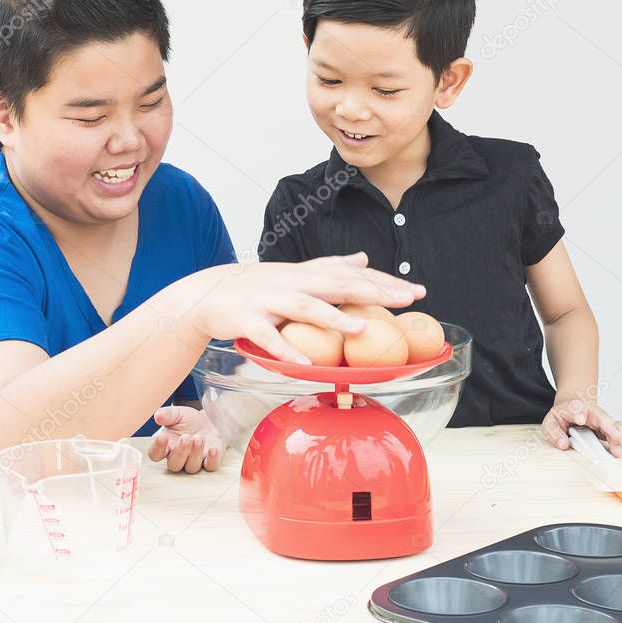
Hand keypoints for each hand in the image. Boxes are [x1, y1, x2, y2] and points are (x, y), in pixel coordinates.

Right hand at [147, 406, 225, 473]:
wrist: (209, 420)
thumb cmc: (189, 420)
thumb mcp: (177, 413)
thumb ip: (167, 415)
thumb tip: (158, 416)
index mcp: (166, 446)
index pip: (155, 454)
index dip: (157, 448)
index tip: (162, 437)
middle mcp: (179, 457)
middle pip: (174, 465)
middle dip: (180, 452)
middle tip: (186, 437)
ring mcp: (194, 461)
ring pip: (191, 467)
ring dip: (195, 454)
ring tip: (199, 438)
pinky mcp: (210, 461)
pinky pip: (210, 466)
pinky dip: (212, 460)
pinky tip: (212, 450)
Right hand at [187, 252, 426, 363]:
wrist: (205, 294)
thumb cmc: (254, 286)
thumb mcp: (292, 272)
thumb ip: (328, 265)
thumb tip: (364, 258)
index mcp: (304, 274)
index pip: (350, 276)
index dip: (384, 282)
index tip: (417, 292)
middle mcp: (290, 283)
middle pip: (336, 285)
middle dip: (373, 291)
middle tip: (406, 300)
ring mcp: (268, 301)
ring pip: (305, 307)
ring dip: (333, 317)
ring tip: (363, 327)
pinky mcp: (247, 321)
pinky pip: (269, 338)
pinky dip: (287, 351)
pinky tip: (308, 364)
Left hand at [542, 397, 621, 456]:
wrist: (572, 410)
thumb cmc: (561, 417)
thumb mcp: (551, 422)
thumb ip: (554, 433)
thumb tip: (564, 445)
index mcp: (572, 407)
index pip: (575, 409)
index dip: (578, 414)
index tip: (580, 419)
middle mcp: (589, 412)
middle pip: (600, 416)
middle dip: (607, 425)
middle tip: (616, 436)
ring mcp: (599, 419)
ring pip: (609, 426)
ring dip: (614, 437)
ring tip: (617, 450)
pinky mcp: (605, 429)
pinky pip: (612, 435)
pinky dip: (614, 443)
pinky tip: (617, 452)